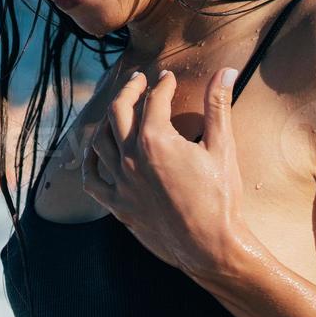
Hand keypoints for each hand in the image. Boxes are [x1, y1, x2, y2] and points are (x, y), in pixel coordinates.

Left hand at [65, 67, 252, 276]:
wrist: (208, 245)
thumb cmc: (219, 198)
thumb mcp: (222, 148)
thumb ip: (218, 106)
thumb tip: (226, 71)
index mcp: (156, 140)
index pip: (154, 100)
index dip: (162, 84)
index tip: (167, 78)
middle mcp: (130, 158)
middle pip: (119, 111)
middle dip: (128, 90)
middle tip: (138, 80)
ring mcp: (120, 183)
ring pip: (100, 140)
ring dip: (107, 119)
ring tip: (117, 110)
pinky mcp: (117, 205)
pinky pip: (92, 179)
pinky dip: (90, 161)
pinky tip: (95, 151)